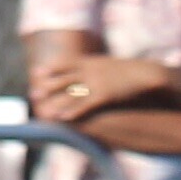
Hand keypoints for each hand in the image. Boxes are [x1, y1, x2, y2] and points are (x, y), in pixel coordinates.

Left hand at [28, 50, 172, 123]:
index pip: (65, 64)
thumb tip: (90, 68)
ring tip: (44, 110)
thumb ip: (98, 66)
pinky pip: (85, 104)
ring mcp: (97, 82)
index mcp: (91, 61)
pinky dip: (73, 111)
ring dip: (57, 102)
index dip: (50, 69)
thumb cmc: (131, 71)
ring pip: (72, 93)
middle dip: (48, 87)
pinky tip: (63, 118)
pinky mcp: (105, 95)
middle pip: (64, 78)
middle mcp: (91, 70)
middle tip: (33, 94)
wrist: (147, 73)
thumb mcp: (111, 65)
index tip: (36, 72)